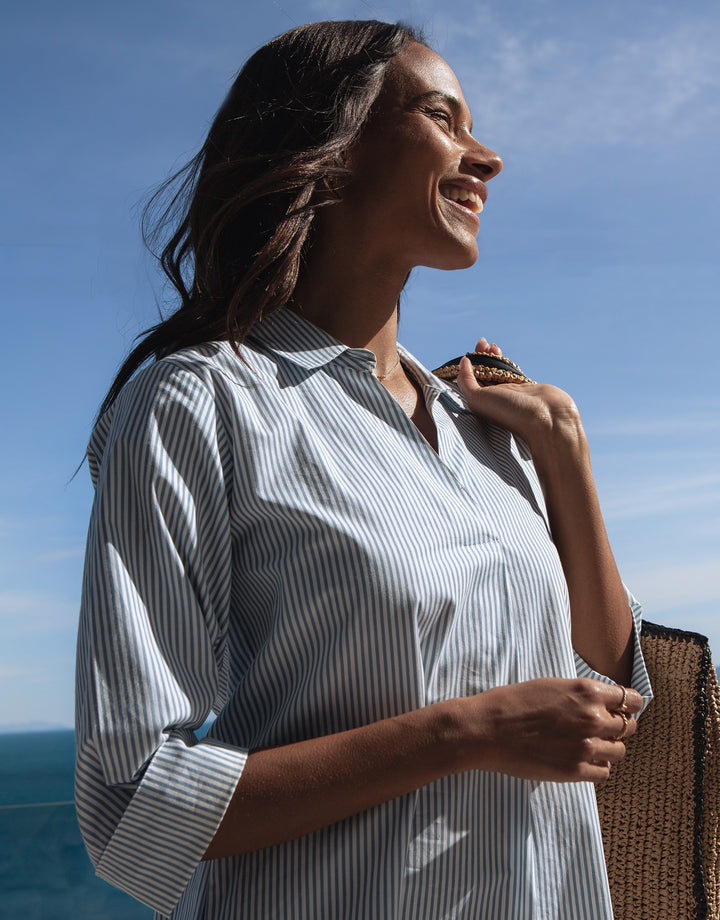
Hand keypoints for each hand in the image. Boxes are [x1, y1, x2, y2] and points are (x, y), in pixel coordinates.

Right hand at [455, 677, 641, 783]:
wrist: (487, 729)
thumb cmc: (513, 702)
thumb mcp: (552, 685)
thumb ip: (582, 694)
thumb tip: (604, 703)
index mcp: (587, 692)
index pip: (631, 699)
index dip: (630, 704)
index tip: (625, 708)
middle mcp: (592, 718)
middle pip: (628, 726)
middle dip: (619, 726)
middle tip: (604, 727)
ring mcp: (585, 746)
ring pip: (619, 751)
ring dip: (609, 747)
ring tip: (590, 744)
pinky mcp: (575, 770)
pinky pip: (604, 772)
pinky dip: (598, 766)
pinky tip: (585, 760)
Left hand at [457, 337, 582, 453]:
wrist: (546, 416)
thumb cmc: (510, 412)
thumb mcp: (478, 399)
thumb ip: (466, 381)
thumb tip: (463, 363)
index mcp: (480, 404)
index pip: (468, 382)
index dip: (466, 366)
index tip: (468, 353)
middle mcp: (493, 398)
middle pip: (481, 374)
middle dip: (479, 357)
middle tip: (482, 342)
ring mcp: (509, 391)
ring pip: (495, 370)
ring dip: (491, 356)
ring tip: (489, 344)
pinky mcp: (522, 386)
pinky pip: (509, 371)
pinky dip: (503, 361)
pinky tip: (500, 352)